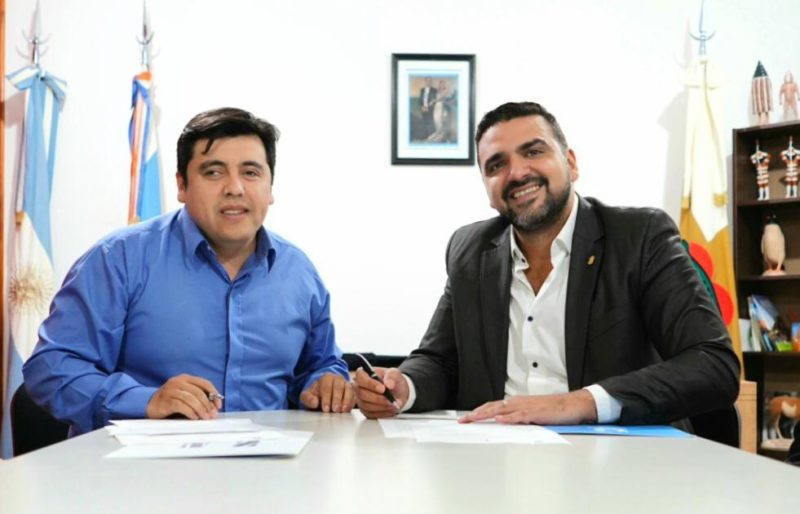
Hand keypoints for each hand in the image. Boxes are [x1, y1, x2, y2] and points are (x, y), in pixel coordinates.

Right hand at [146, 374, 221, 419]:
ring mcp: (170, 390)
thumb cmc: (171, 401)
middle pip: (198, 392)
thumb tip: (214, 407)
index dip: (214, 394)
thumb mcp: (185, 395)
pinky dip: (190, 412)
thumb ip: (197, 397)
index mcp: (185, 378)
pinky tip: (195, 418)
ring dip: (201, 409)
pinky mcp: (165, 400)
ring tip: (205, 418)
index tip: (218, 405)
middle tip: (212, 415)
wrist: (150, 404)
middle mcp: (178, 382)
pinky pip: (181, 406)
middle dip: (208, 405)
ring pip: (191, 399)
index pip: (204, 383)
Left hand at [299, 373, 354, 412]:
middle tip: (335, 410)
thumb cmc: (316, 395)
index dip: (326, 398)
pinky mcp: (352, 392)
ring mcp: (346, 384)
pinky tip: (347, 410)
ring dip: (346, 401)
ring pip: (349, 390)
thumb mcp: (307, 396)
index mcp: (326, 378)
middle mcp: (338, 379)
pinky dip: (351, 403)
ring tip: (342, 411)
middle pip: (339, 387)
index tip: (325, 408)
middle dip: (337, 399)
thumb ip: (308, 398)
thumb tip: (314, 403)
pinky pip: (354, 396)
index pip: (327, 386)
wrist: (323, 394)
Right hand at [353, 367, 407, 418]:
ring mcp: (360, 399)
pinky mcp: (364, 410)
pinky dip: (382, 412)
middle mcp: (358, 386)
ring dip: (381, 406)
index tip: (383, 389)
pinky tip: (390, 409)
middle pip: (362, 393)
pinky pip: (371, 414)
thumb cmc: (393, 380)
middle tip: (390, 400)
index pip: (361, 377)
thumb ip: (392, 376)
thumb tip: (389, 384)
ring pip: (366, 405)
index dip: (370, 384)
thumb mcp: (395, 373)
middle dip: (378, 398)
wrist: (397, 392)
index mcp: (363, 373)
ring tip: (393, 404)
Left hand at [458, 390, 597, 424]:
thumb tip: (503, 424)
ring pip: (502, 410)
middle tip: (463, 421)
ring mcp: (526, 407)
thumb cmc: (553, 410)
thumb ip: (517, 418)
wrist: (572, 404)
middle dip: (476, 414)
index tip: (466, 418)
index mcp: (516, 403)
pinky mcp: (536, 413)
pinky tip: (499, 420)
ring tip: (473, 419)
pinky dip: (508, 418)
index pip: (493, 406)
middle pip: (492, 407)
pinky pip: (519, 416)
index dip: (479, 411)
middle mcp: (518, 402)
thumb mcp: (531, 414)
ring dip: (486, 414)